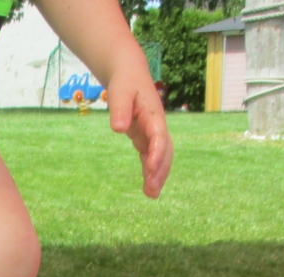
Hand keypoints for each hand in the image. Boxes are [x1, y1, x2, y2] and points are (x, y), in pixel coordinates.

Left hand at [106, 47, 170, 198]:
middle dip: (160, 170)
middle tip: (152, 190)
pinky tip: (147, 186)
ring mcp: (153, 132)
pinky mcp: (146, 137)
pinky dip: (150, 171)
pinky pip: (151, 156)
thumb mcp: (120, 92)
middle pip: (164, 150)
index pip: (158, 135)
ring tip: (151, 194)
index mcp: (152, 114)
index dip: (156, 152)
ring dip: (158, 174)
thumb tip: (118, 128)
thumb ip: (119, 109)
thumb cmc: (124, 82)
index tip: (150, 167)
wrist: (129, 75)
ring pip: (160, 155)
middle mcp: (157, 125)